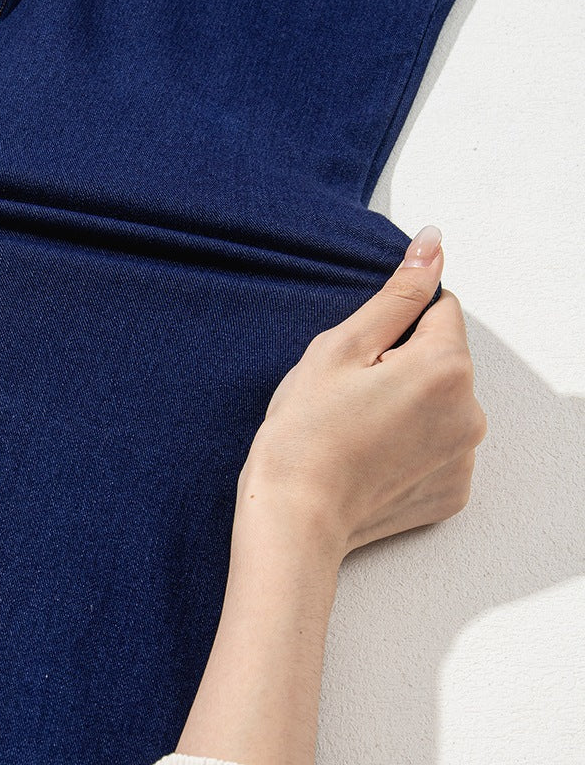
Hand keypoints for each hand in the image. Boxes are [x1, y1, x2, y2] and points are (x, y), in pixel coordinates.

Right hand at [235, 226, 487, 560]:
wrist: (294, 519)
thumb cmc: (304, 433)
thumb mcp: (341, 347)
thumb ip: (398, 294)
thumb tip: (433, 245)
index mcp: (447, 367)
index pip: (439, 309)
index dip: (393, 325)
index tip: (359, 357)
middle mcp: (471, 412)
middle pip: (442, 359)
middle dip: (403, 365)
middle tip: (349, 396)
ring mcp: (464, 457)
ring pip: (440, 403)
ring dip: (409, 405)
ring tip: (357, 429)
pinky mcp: (453, 491)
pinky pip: (438, 447)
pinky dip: (411, 447)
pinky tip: (371, 458)